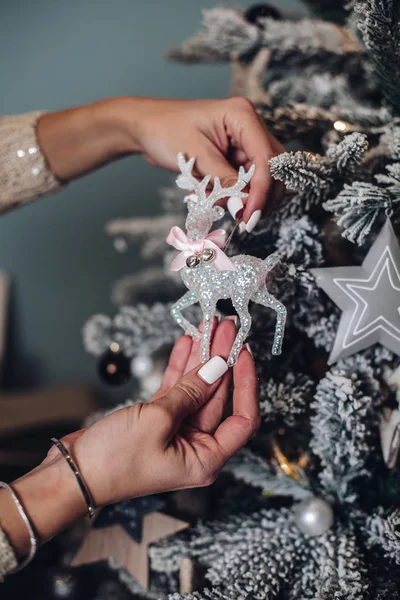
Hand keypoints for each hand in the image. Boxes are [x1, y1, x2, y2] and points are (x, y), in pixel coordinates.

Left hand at [38, 97, 283, 230]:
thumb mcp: (196, 157)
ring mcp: (243, 142)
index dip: (262, 191)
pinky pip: (244, 181)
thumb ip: (224, 182)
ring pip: (260, 178)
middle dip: (260, 197)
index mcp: (242, 116)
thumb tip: (244, 206)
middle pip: (272, 169)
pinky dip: (233, 195)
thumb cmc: (165, 131)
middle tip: (244, 222)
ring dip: (246, 198)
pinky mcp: (235, 156)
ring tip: (222, 208)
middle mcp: (249, 127)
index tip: (250, 216)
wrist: (144, 128)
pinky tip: (214, 197)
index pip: (266, 158)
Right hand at [68, 318, 258, 505]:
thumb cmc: (115, 460)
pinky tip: (187, 342)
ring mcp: (177, 431)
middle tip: (225, 327)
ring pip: (197, 388)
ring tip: (208, 326)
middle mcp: (196, 446)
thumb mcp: (157, 421)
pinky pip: (176, 389)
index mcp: (206, 458)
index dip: (247, 383)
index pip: (243, 419)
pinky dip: (180, 367)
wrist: (73, 472)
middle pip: (218, 396)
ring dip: (201, 358)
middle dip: (220, 360)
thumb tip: (217, 366)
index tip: (243, 353)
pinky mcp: (158, 420)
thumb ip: (190, 392)